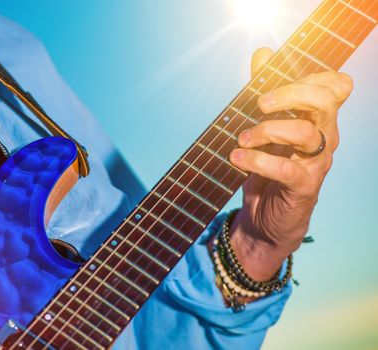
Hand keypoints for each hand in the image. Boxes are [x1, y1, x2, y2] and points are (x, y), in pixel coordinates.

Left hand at [227, 48, 353, 280]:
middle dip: (289, 93)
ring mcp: (316, 163)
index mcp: (317, 119)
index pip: (335, 86)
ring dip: (266, 129)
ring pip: (305, 132)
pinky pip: (287, 169)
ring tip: (242, 138)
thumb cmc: (266, 169)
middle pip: (325, 99)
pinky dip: (258, 161)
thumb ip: (265, 92)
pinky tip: (237, 157)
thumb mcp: (264, 127)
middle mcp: (323, 137)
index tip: (274, 82)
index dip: (310, 75)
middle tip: (259, 102)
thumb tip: (263, 53)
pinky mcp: (304, 187)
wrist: (264, 219)